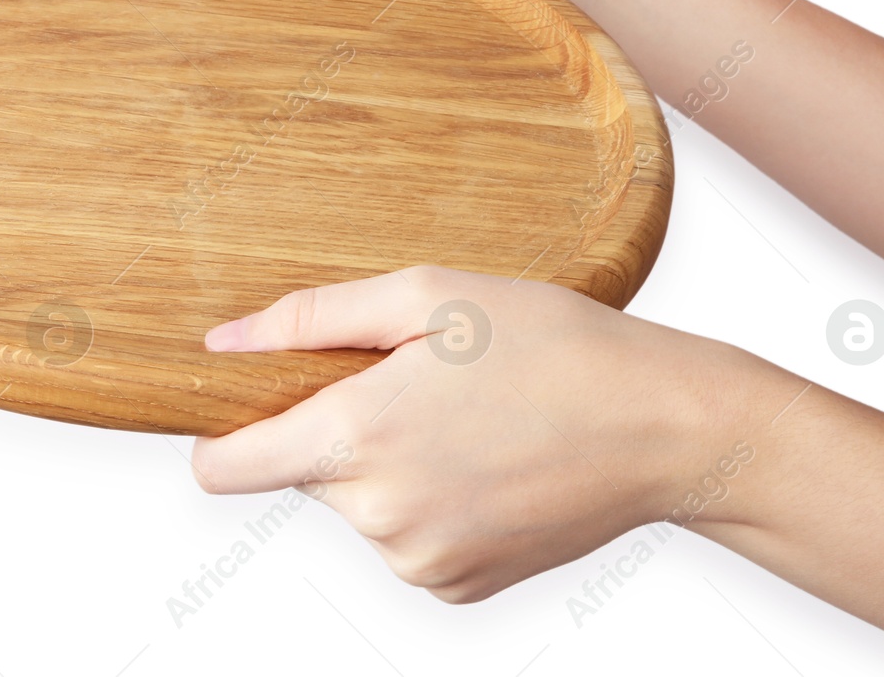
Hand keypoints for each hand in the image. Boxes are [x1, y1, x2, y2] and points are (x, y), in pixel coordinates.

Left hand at [191, 265, 769, 602]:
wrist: (664, 426)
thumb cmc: (552, 343)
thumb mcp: (428, 294)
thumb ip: (308, 318)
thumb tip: (222, 344)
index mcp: (357, 438)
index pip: (222, 469)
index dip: (220, 434)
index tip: (248, 406)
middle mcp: (378, 517)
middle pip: (301, 476)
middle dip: (336, 431)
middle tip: (416, 383)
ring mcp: (420, 563)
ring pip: (358, 507)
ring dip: (387, 466)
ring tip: (465, 419)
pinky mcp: (458, 588)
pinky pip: (407, 541)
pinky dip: (429, 503)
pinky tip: (487, 463)